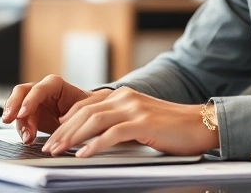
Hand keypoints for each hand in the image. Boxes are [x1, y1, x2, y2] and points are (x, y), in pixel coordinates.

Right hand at [2, 75, 110, 143]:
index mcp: (55, 85)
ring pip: (17, 108)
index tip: (24, 113)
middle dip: (13, 106)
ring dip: (18, 123)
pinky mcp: (30, 114)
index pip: (39, 88)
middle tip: (9, 119)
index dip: (30, 100)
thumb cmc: (87, 109)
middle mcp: (42, 90)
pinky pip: (19, 120)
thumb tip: (64, 121)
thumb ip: (76, 113)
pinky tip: (26, 139)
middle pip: (21, 92)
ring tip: (27, 138)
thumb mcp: (85, 108)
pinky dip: (21, 130)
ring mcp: (34, 102)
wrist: (86, 117)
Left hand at [41, 86, 219, 157]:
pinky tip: (83, 155)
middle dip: (62, 131)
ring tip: (59, 151)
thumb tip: (93, 138)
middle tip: (48, 147)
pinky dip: (94, 145)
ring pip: (93, 120)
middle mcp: (126, 97)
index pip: (84, 106)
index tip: (53, 136)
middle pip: (84, 112)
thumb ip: (118, 123)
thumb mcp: (140, 120)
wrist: (201, 124)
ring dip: (72, 137)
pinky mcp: (143, 122)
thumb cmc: (172, 127)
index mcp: (123, 95)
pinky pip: (112, 134)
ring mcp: (134, 108)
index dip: (65, 121)